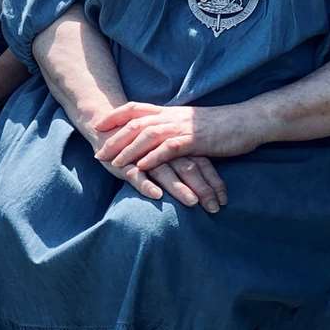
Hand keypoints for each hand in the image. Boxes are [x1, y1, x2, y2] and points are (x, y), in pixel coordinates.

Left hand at [92, 102, 263, 171]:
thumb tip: (157, 132)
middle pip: (135, 124)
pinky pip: (169, 149)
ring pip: (148, 135)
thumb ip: (173, 125)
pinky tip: (141, 168)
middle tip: (98, 154)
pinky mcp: (195, 140)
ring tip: (114, 164)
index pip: (135, 108)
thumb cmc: (221, 124)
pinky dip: (153, 158)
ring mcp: (183, 127)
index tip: (98, 124)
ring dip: (128, 150)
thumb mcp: (190, 122)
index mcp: (170, 111)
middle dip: (114, 139)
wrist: (248, 121)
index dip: (115, 116)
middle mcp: (172, 116)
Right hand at [94, 151, 228, 211]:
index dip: (213, 181)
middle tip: (214, 208)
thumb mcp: (166, 146)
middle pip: (187, 167)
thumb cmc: (141, 139)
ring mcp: (142, 155)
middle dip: (202, 188)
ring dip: (179, 187)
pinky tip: (156, 195)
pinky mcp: (123, 162)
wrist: (105, 122)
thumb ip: (184, 159)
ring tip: (192, 202)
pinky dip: (146, 184)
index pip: (200, 162)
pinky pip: (135, 174)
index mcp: (175, 143)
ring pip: (164, 171)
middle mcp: (162, 148)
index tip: (224, 201)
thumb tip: (207, 182)